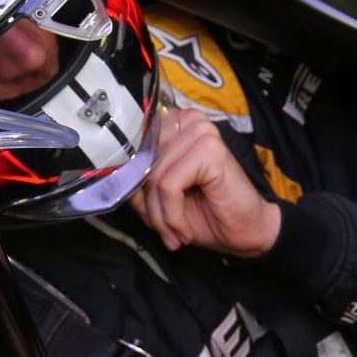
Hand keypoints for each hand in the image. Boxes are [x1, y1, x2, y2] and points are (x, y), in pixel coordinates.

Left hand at [130, 109, 280, 257]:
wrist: (247, 234)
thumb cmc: (207, 215)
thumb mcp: (159, 200)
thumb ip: (136, 183)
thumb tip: (110, 179)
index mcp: (174, 125)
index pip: (133, 150)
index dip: (130, 185)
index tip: (142, 215)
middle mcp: (186, 121)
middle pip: (142, 165)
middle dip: (148, 207)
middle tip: (164, 232)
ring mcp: (199, 132)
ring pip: (152, 177)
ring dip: (160, 216)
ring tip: (175, 234)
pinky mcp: (209, 150)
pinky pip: (168, 185)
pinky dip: (172, 215)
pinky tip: (184, 229)